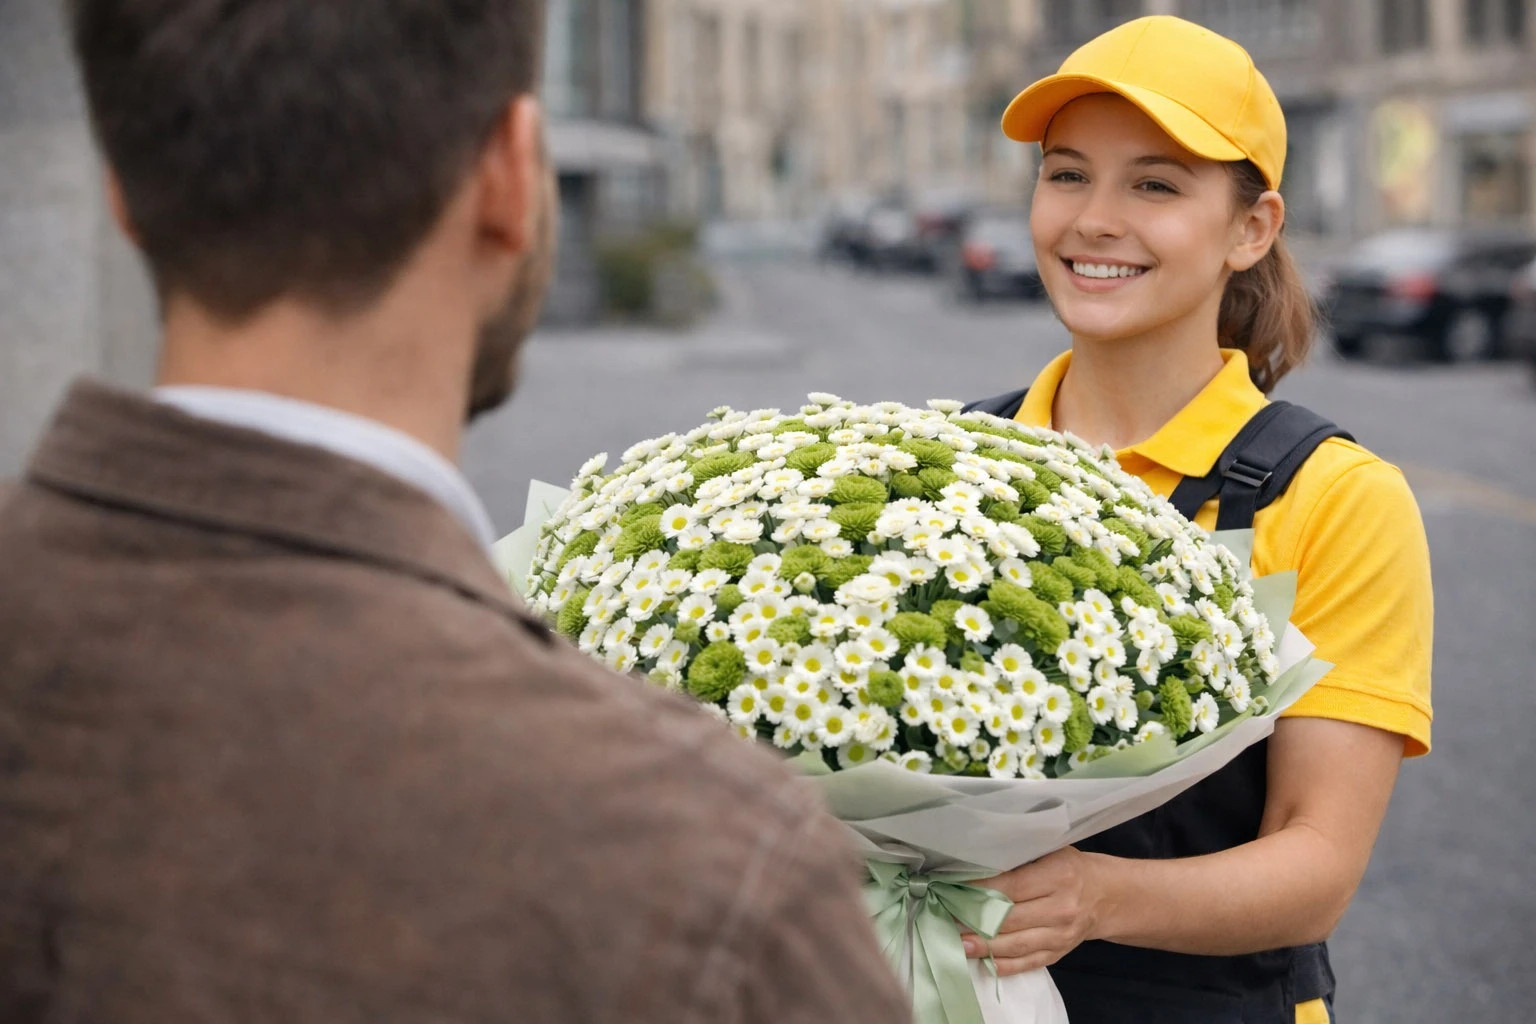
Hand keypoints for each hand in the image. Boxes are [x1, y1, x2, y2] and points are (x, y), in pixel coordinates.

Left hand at [962, 847, 1104, 975]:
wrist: (1106, 896)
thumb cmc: (1070, 867)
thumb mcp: (1052, 850)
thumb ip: (1020, 854)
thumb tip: (978, 858)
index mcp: (1058, 876)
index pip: (1011, 886)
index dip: (980, 890)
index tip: (953, 888)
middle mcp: (1061, 908)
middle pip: (1010, 919)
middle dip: (975, 920)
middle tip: (947, 917)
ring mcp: (1061, 934)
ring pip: (1016, 945)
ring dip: (984, 946)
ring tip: (958, 944)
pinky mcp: (1059, 952)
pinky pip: (1028, 962)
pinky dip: (1004, 965)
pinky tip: (983, 962)